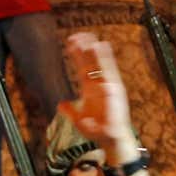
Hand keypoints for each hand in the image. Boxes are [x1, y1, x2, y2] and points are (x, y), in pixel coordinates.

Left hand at [59, 33, 135, 158]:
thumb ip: (69, 111)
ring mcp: (107, 85)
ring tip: (87, 37)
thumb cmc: (97, 130)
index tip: (70, 43)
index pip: (83, 67)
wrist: (109, 139)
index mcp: (90, 89)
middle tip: (75, 36)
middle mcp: (99, 84)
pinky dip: (106, 58)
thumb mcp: (78, 119)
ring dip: (94, 49)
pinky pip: (109, 70)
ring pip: (100, 62)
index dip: (76, 55)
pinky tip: (102, 46)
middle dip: (84, 49)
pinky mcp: (114, 88)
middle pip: (91, 62)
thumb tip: (60, 104)